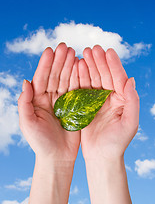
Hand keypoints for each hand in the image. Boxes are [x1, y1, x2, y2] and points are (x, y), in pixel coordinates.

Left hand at [18, 43, 79, 161]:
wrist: (57, 156)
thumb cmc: (40, 142)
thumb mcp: (27, 123)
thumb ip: (24, 103)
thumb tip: (25, 82)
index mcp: (37, 99)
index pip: (41, 78)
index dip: (45, 64)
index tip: (50, 51)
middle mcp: (50, 97)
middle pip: (55, 75)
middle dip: (59, 61)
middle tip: (65, 47)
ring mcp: (63, 100)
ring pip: (66, 79)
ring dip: (70, 66)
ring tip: (75, 52)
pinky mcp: (75, 105)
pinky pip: (77, 89)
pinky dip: (79, 78)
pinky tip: (82, 66)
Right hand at [79, 45, 138, 160]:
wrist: (101, 156)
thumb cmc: (117, 142)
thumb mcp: (130, 123)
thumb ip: (133, 101)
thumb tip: (131, 79)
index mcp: (122, 99)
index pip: (118, 78)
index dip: (113, 64)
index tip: (107, 51)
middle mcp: (109, 97)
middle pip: (104, 75)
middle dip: (99, 61)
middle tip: (92, 48)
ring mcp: (96, 99)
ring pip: (92, 79)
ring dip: (88, 66)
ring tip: (83, 53)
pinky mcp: (84, 104)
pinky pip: (81, 88)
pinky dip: (79, 77)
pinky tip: (76, 67)